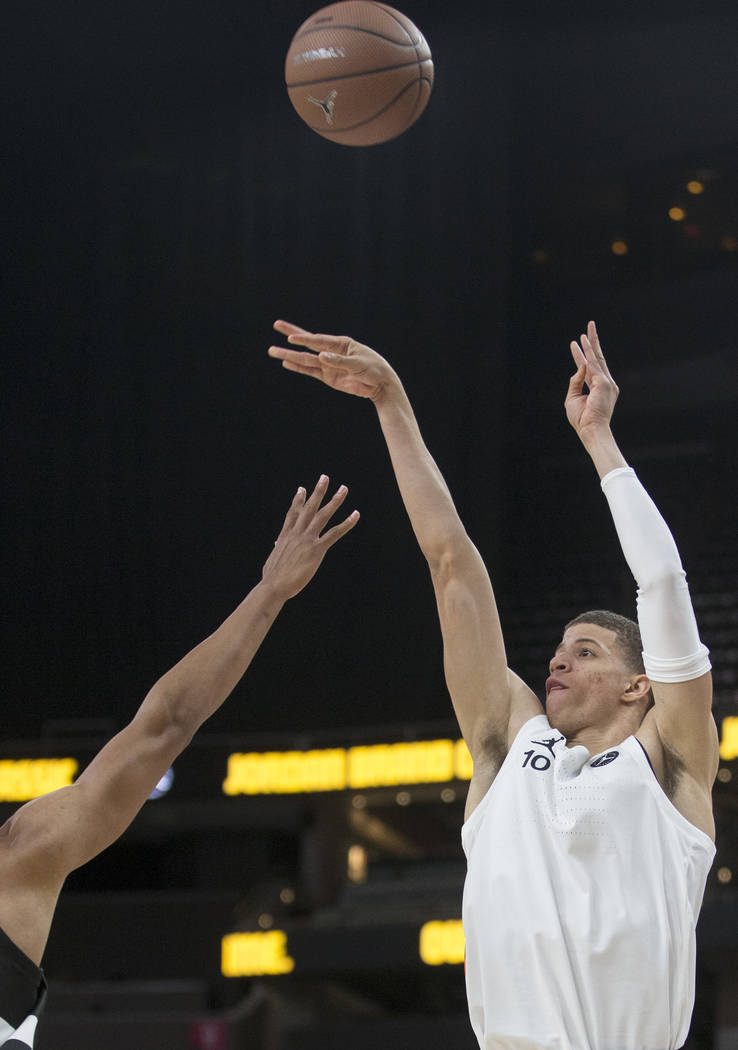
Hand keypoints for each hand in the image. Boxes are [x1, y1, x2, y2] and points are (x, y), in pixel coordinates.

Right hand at [262, 476, 358, 600]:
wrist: (274, 585)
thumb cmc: (272, 577)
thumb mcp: (273, 559)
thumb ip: (278, 550)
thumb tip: (277, 545)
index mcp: (286, 536)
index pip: (293, 513)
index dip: (298, 500)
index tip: (301, 489)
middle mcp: (297, 533)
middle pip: (309, 508)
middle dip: (317, 492)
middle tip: (324, 478)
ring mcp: (307, 539)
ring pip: (323, 515)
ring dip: (334, 501)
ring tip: (343, 489)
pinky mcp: (317, 549)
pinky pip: (335, 533)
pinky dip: (346, 523)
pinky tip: (355, 515)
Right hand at [268, 320, 398, 402]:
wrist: (381, 385)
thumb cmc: (374, 369)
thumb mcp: (359, 364)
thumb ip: (340, 361)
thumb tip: (321, 357)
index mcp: (341, 343)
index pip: (319, 340)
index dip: (305, 339)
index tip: (292, 338)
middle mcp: (332, 351)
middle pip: (308, 343)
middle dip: (292, 335)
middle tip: (276, 324)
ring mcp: (328, 364)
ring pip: (305, 359)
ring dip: (289, 355)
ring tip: (273, 351)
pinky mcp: (328, 377)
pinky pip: (310, 371)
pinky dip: (299, 368)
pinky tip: (286, 364)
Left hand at [565, 321, 619, 444]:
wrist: (590, 430)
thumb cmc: (582, 419)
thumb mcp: (573, 398)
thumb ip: (575, 382)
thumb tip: (579, 367)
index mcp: (599, 387)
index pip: (590, 367)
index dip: (583, 354)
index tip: (577, 343)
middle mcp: (605, 383)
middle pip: (598, 358)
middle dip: (593, 342)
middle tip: (590, 326)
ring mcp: (606, 382)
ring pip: (597, 358)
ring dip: (590, 343)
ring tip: (586, 329)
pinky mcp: (603, 383)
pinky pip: (593, 364)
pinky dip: (588, 352)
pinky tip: (583, 342)